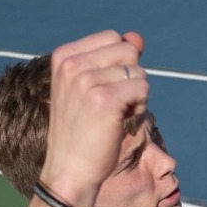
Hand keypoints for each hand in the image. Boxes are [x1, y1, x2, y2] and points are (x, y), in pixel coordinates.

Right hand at [39, 31, 148, 200]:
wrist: (70, 169)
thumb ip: (114, 58)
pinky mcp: (105, 99)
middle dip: (130, 76)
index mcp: (64, 56)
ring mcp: (86, 80)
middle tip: (112, 103)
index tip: (102, 89)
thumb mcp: (91, 86)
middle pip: (128, 49)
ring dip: (135, 95)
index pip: (112, 37)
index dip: (119, 63)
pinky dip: (139, 107)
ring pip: (138, 71)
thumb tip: (138, 37)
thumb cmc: (83, 129)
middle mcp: (71, 64)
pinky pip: (142, 88)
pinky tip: (120, 122)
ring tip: (113, 115)